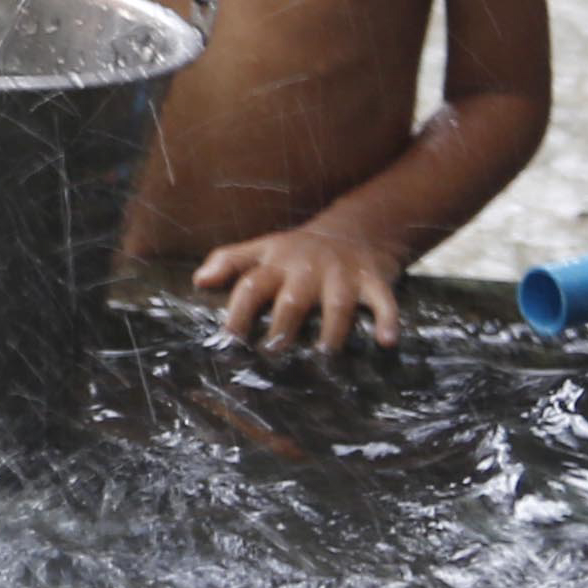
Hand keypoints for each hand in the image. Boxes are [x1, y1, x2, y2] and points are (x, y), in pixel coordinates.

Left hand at [193, 218, 407, 352]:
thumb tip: (198, 281)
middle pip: (292, 300)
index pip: (251, 285)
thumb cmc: (299, 251)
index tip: (229, 342)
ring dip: (331, 331)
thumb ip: (229, 261)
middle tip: (274, 356)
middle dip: (284, 327)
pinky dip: (388, 320)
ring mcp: (341, 275)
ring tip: (324, 359)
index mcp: (276, 263)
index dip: (238, 313)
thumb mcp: (263, 248)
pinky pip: (383, 301)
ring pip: (337, 305)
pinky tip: (388, 342)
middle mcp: (307, 269)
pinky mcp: (373, 281)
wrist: (356, 227)